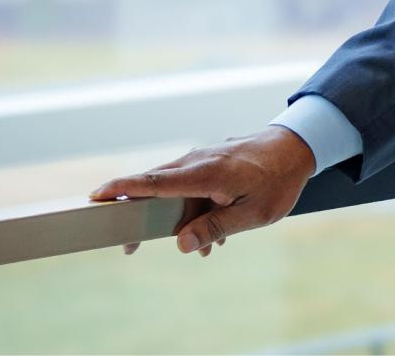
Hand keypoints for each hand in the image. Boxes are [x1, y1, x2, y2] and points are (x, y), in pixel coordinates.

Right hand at [88, 125, 314, 257]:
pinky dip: (195, 209)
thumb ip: (216, 228)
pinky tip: (217, 236)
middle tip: (128, 247)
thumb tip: (181, 244)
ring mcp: (203, 159)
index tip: (96, 196)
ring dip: (178, 219)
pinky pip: (192, 187)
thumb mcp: (253, 214)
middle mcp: (198, 161)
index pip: (154, 180)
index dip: (123, 189)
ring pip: (175, 190)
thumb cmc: (278, 181)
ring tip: (198, 248)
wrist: (298, 146)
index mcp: (205, 173)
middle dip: (140, 216)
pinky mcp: (210, 162)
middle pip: (155, 187)